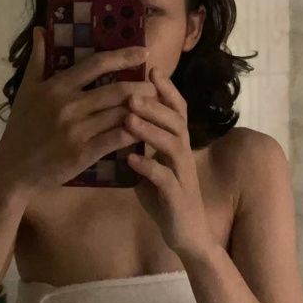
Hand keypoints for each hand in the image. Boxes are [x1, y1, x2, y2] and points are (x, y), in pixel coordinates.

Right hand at [0, 28, 151, 194]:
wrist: (12, 170)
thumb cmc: (20, 129)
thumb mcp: (25, 91)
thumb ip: (37, 60)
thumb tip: (41, 30)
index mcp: (56, 87)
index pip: (96, 64)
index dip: (123, 55)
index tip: (143, 52)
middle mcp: (68, 106)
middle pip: (116, 89)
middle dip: (142, 85)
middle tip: (156, 84)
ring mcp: (76, 131)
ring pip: (120, 114)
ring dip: (142, 109)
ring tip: (156, 105)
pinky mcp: (83, 154)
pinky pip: (116, 139)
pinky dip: (133, 132)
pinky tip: (144, 130)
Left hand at [124, 66, 215, 261]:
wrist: (186, 233)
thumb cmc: (164, 195)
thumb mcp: (152, 163)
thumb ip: (141, 142)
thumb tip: (116, 115)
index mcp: (176, 143)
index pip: (176, 109)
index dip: (166, 89)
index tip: (150, 69)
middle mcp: (183, 154)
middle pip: (175, 121)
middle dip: (154, 105)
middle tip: (131, 93)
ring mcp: (182, 175)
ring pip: (172, 146)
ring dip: (150, 131)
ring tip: (128, 120)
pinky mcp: (177, 197)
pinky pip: (164, 179)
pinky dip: (147, 167)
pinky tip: (130, 160)